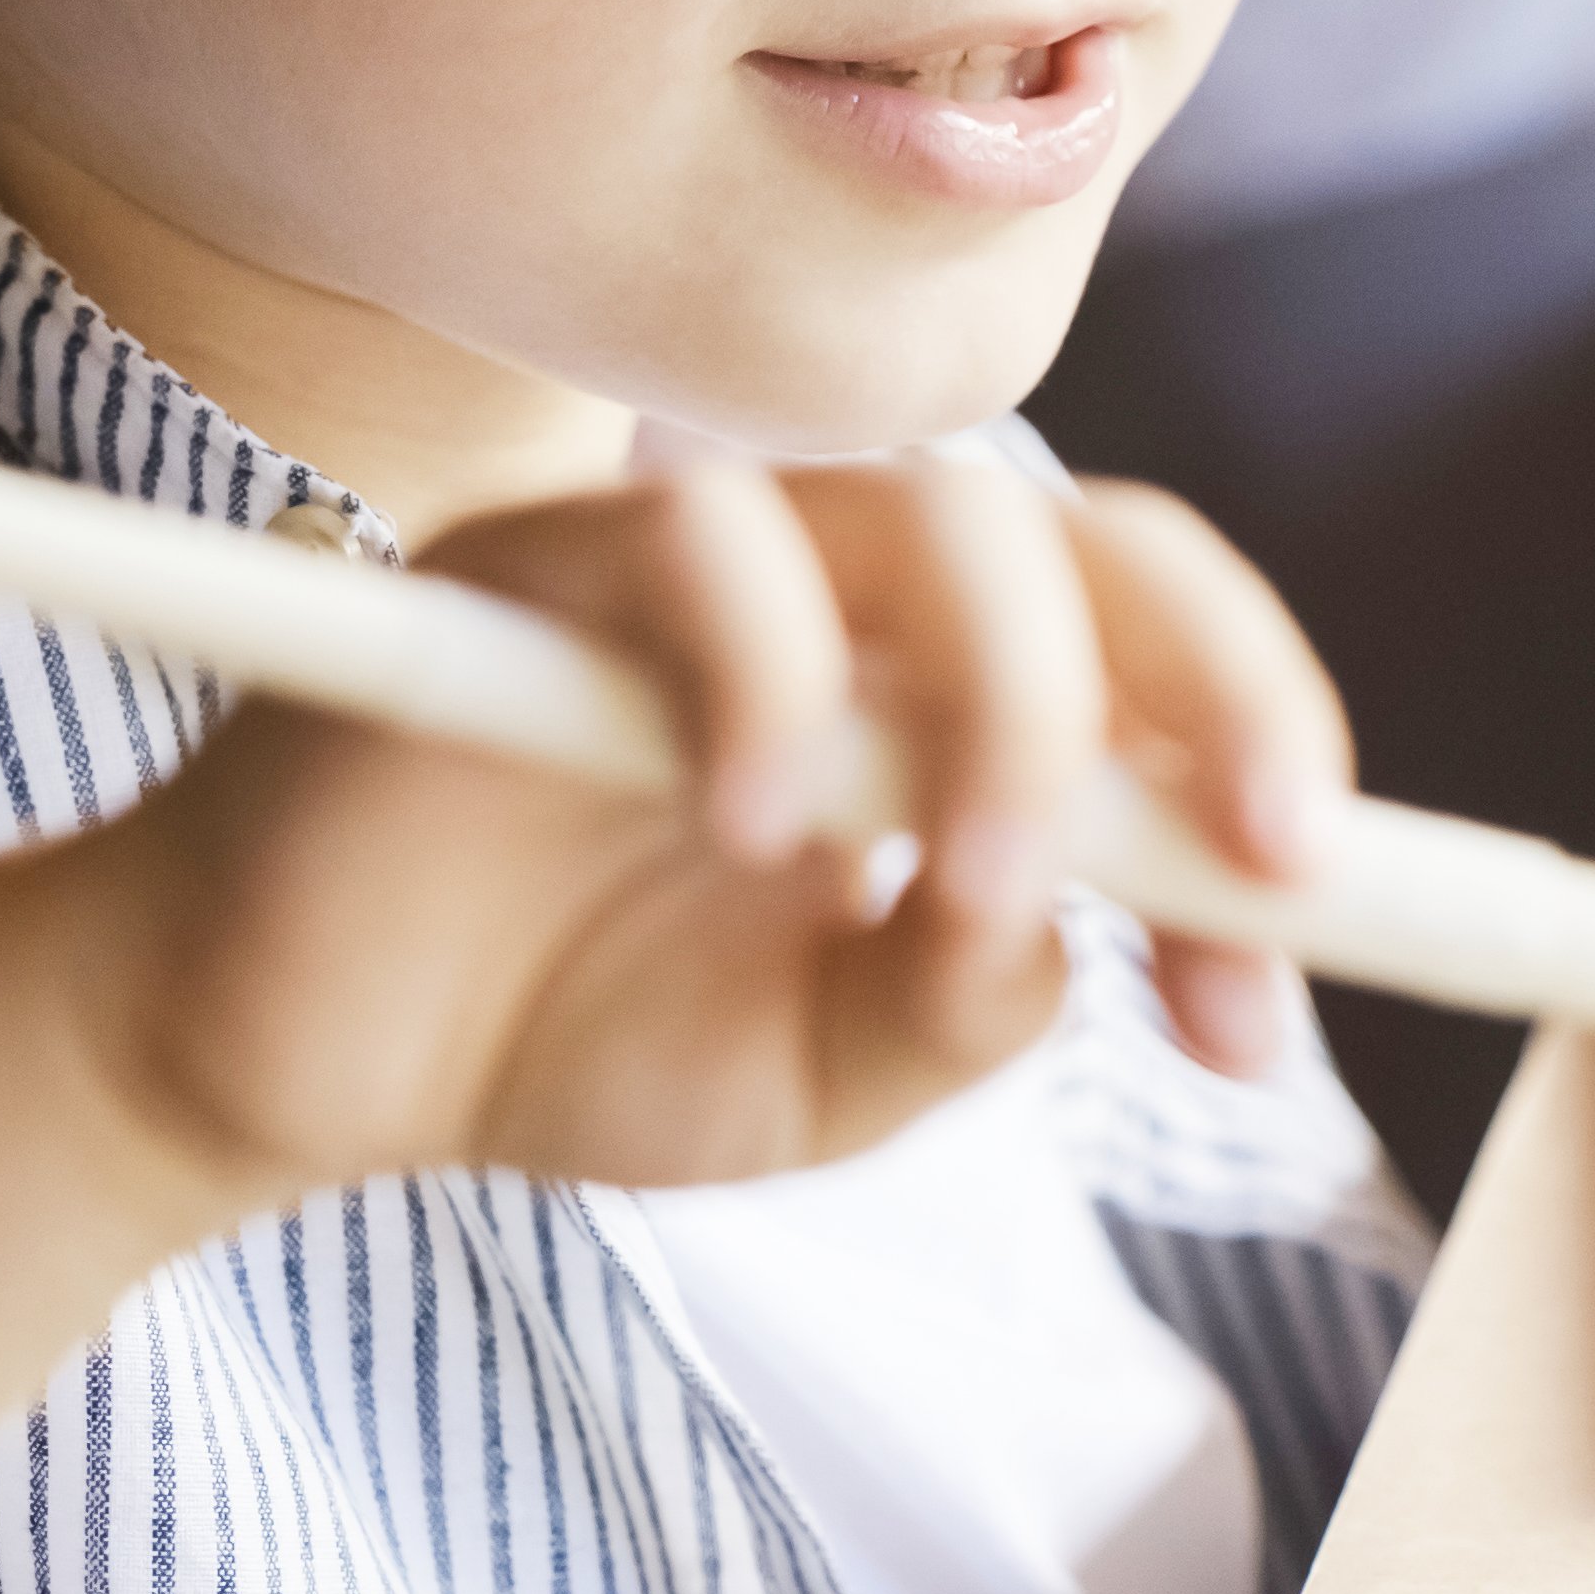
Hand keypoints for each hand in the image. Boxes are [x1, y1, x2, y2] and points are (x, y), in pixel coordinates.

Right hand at [51, 455, 1351, 1215]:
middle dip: (1214, 693)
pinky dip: (769, 673)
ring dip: (1009, 705)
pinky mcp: (536, 555)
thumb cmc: (562, 1031)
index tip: (1300, 941)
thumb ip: (966, 1004)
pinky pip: (697, 537)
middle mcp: (842, 595)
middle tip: (1245, 867)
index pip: (1154, 651)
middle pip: (1087, 545)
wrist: (294, 1065)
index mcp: (939, 692)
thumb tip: (1095, 940)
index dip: (1259, 771)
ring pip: (925, 519)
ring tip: (981, 884)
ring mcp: (694, 557)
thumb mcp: (824, 1073)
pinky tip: (759, 824)